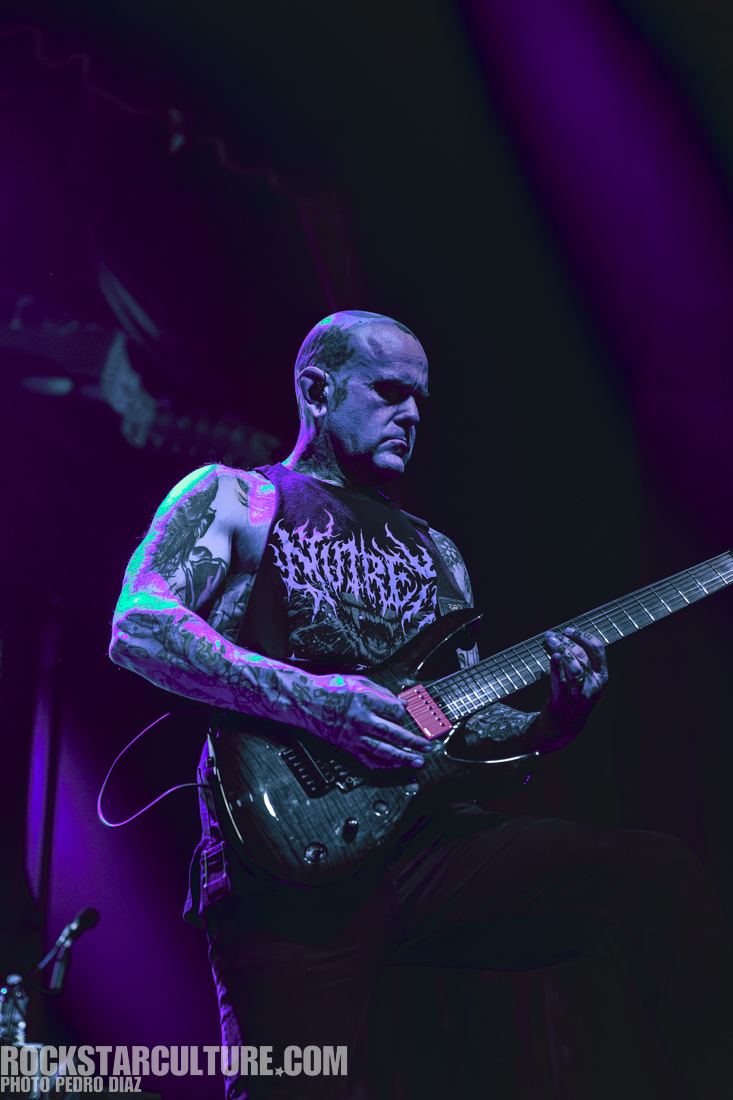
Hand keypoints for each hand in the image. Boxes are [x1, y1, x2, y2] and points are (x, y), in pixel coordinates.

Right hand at [306, 672, 432, 769]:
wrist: (305, 701)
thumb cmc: (328, 688)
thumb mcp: (356, 680)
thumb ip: (380, 690)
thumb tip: (398, 701)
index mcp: (365, 699)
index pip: (395, 711)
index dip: (403, 712)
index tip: (406, 712)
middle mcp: (362, 719)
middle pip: (394, 733)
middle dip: (414, 741)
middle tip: (427, 746)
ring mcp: (354, 735)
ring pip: (383, 750)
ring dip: (403, 757)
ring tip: (417, 761)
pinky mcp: (347, 745)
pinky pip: (367, 759)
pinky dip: (382, 764)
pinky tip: (393, 765)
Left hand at [538, 627, 607, 750]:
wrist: (564, 727)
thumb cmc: (573, 698)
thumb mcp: (586, 681)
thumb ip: (582, 662)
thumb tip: (564, 636)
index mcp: (602, 678)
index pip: (598, 650)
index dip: (583, 636)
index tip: (569, 630)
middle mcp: (594, 686)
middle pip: (582, 657)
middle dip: (566, 642)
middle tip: (552, 635)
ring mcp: (579, 695)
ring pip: (574, 668)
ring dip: (561, 651)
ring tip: (549, 642)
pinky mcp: (563, 702)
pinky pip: (561, 682)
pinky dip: (557, 667)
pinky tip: (552, 656)